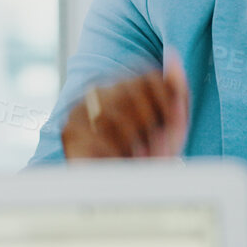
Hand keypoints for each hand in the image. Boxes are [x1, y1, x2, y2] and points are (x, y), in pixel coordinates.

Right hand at [60, 54, 189, 158]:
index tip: (173, 128)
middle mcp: (101, 90)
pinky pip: (96, 135)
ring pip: (114, 113)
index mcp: (126, 85)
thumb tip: (173, 53)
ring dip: (136, 141)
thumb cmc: (154, 155)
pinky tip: (123, 163)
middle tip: (160, 150)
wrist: (124, 192)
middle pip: (133, 94)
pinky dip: (116, 153)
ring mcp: (81, 108)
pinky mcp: (70, 130)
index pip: (151, 77)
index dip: (168, 104)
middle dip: (153, 125)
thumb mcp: (174, 124)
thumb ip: (176, 89)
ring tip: (143, 158)